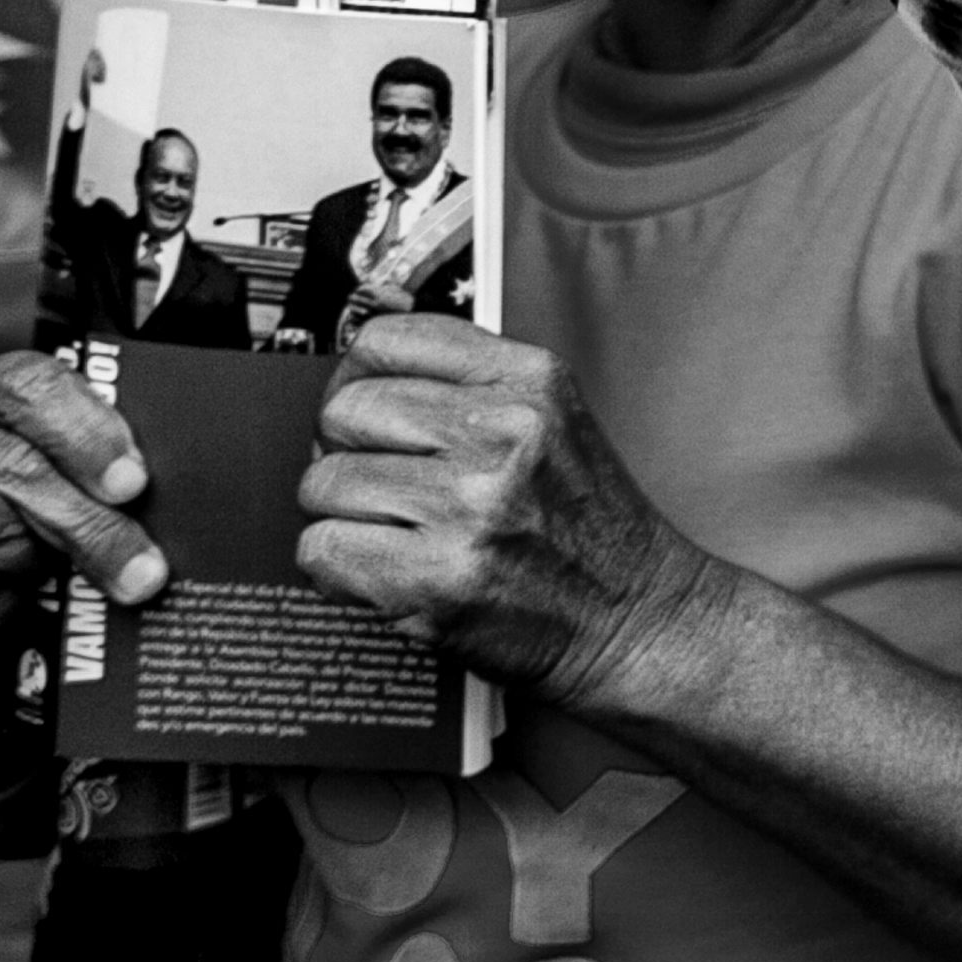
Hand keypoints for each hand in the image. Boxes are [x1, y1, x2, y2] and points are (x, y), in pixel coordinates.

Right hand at [0, 349, 168, 655]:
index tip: (133, 483)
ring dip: (21, 566)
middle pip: (9, 465)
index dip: (85, 432)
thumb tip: (144, 490)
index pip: (23, 384)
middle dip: (88, 524)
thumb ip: (84, 468)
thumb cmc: (3, 533)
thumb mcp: (46, 483)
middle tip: (143, 571)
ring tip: (25, 576)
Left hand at [297, 316, 716, 707]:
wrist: (639, 620)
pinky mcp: (436, 577)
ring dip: (340, 516)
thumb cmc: (591, 532)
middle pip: (345, 411)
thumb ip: (473, 388)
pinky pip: (322, 550)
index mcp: (530, 383)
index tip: (361, 407)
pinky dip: (336, 568)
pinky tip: (383, 571)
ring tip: (390, 534)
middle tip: (377, 483)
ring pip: (324, 483)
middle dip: (345, 451)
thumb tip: (356, 382)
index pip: (387, 341)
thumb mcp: (556, 422)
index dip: (356, 377)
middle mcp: (502, 434)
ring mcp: (468, 506)